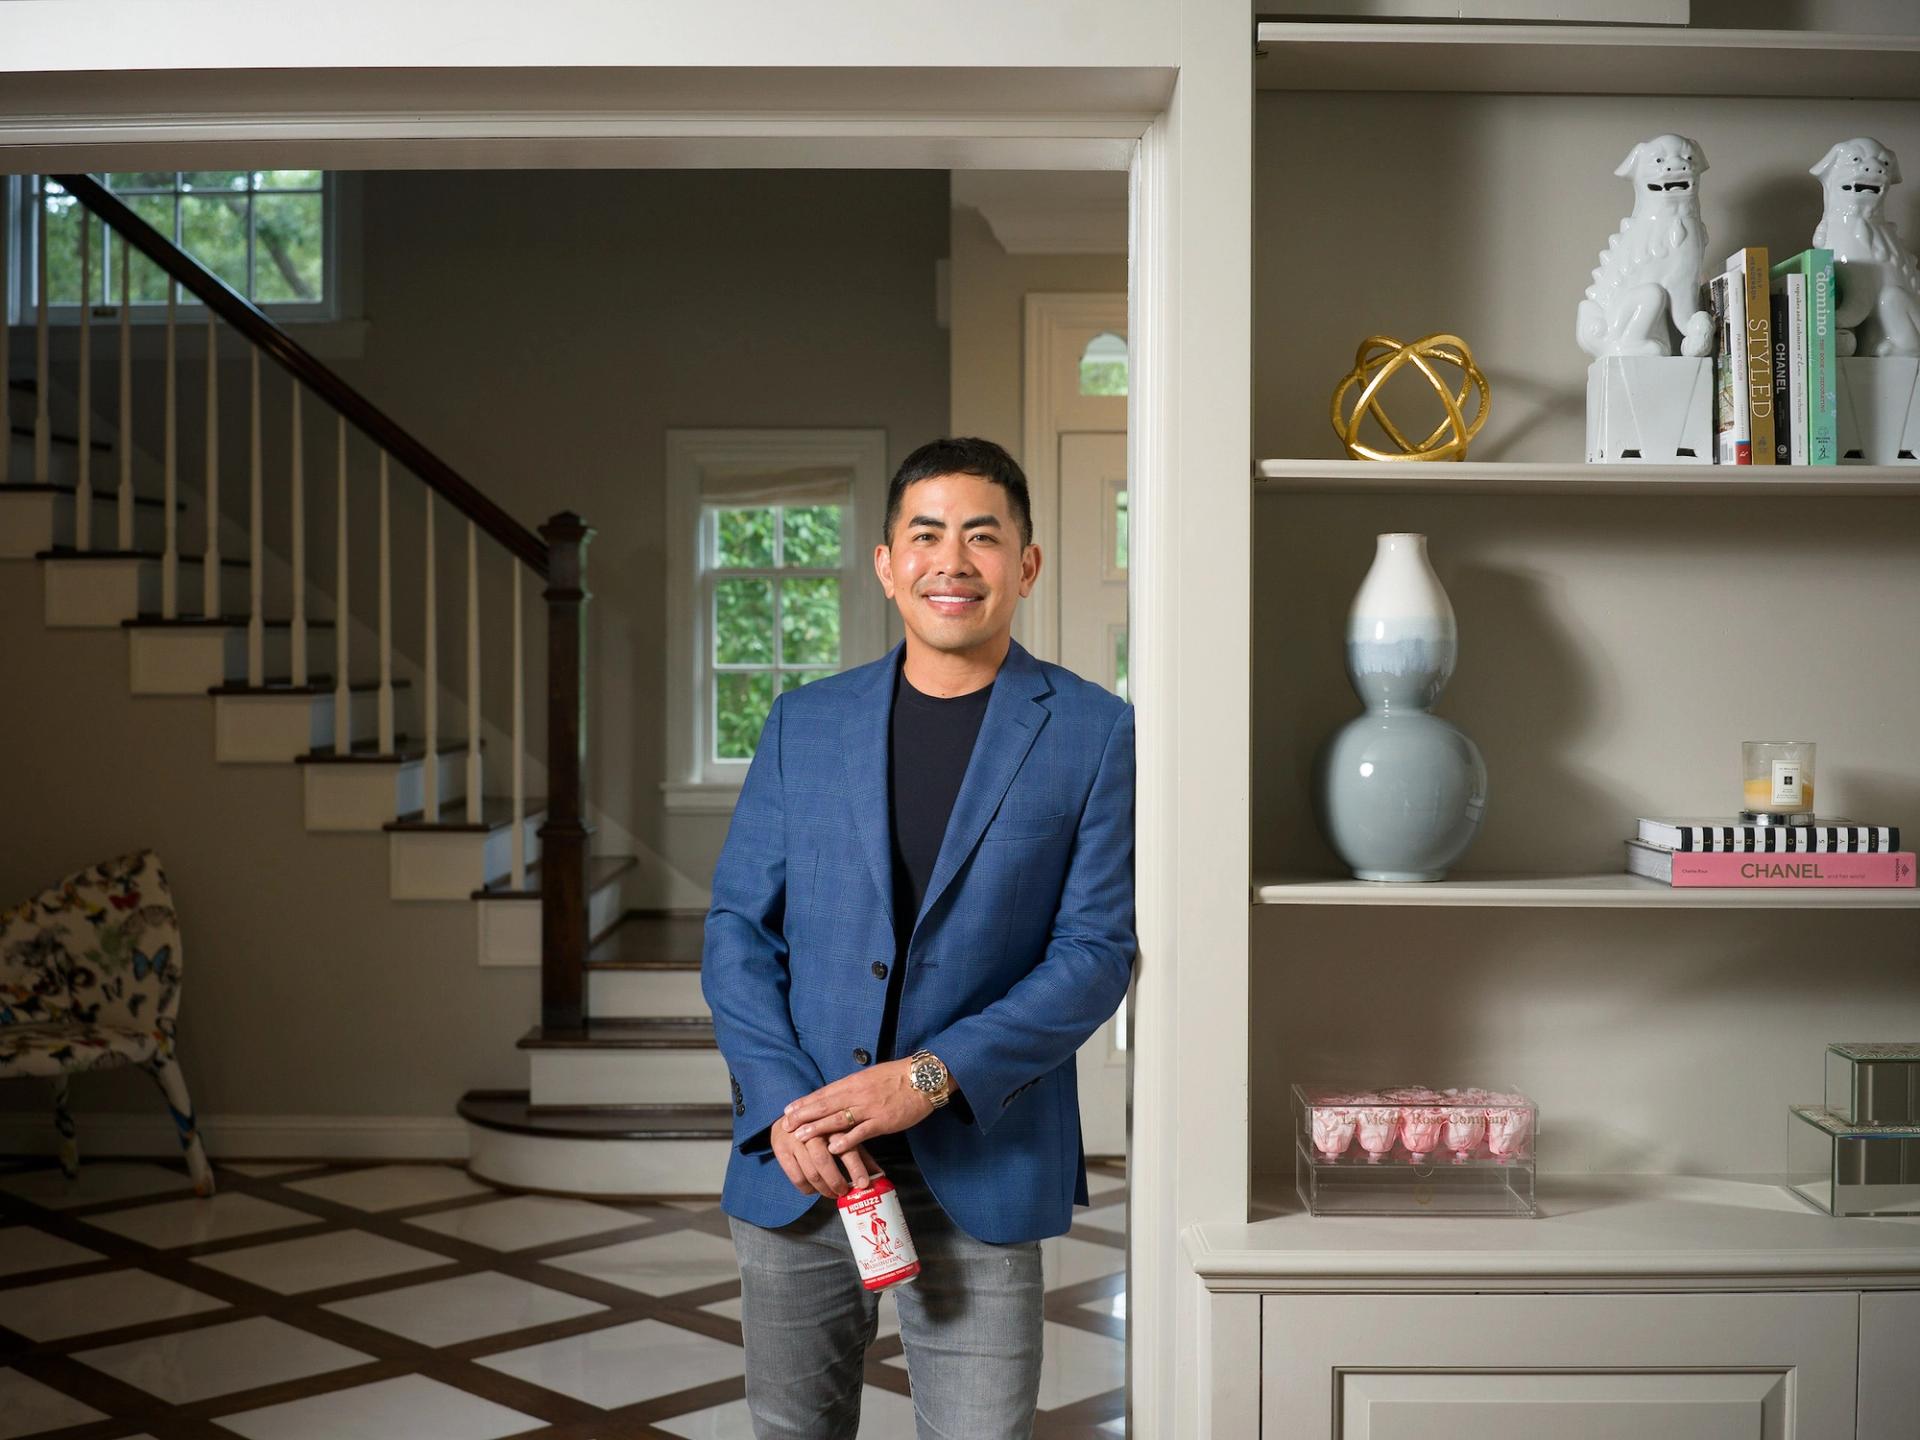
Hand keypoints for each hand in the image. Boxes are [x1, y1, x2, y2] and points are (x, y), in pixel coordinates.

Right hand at [769, 1116, 875, 1196]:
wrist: (792, 1117)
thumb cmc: (824, 1129)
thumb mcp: (843, 1136)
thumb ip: (860, 1154)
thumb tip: (879, 1175)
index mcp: (832, 1124)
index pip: (845, 1148)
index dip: (856, 1168)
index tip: (863, 1184)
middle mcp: (812, 1130)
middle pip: (823, 1162)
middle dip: (835, 1182)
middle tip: (843, 1192)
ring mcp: (794, 1140)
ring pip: (810, 1172)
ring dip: (823, 1189)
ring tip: (832, 1193)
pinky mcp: (781, 1150)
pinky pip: (796, 1177)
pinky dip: (807, 1189)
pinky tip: (814, 1189)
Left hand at [783, 1060, 933, 1157]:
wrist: (923, 1078)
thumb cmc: (898, 1076)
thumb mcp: (871, 1076)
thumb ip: (853, 1086)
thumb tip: (836, 1095)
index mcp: (854, 1082)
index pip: (823, 1093)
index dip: (805, 1102)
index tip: (788, 1109)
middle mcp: (857, 1094)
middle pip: (825, 1105)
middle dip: (804, 1116)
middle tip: (786, 1125)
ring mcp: (869, 1108)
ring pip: (838, 1118)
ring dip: (817, 1128)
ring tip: (801, 1137)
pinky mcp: (883, 1121)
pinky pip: (861, 1132)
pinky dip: (846, 1140)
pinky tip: (832, 1148)